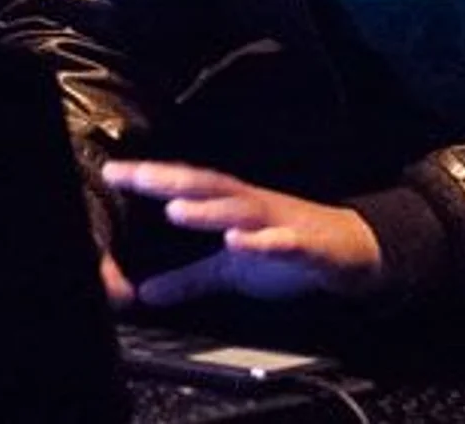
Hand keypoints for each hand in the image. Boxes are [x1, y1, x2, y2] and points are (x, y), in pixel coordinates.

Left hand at [100, 160, 383, 305]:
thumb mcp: (229, 269)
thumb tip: (147, 293)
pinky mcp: (303, 244)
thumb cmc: (287, 248)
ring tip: (175, 210)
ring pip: (239, 210)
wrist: (350, 250)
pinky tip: (238, 243)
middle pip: (206, 187)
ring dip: (208, 210)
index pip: (186, 187)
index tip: (114, 172)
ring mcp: (278, 222)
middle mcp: (252, 206)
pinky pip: (281, 242)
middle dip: (169, 181)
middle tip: (133, 176)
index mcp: (233, 206)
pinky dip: (260, 241)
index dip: (151, 178)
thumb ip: (188, 279)